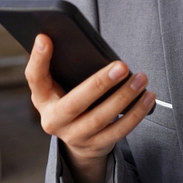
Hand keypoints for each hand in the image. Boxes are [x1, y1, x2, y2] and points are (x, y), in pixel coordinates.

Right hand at [25, 33, 155, 182]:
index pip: (34, 78)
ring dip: (124, 97)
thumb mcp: (60, 85)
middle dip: (100, 83)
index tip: (46, 37)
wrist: (78, 139)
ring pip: (101, 118)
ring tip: (141, 79)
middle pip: (75, 102)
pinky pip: (119, 130)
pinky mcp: (95, 145)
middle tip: (122, 66)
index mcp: (42, 98)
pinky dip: (136, 113)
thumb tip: (84, 43)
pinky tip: (147, 97)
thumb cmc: (71, 99)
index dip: (38, 59)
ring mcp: (74, 136)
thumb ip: (65, 66)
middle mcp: (53, 120)